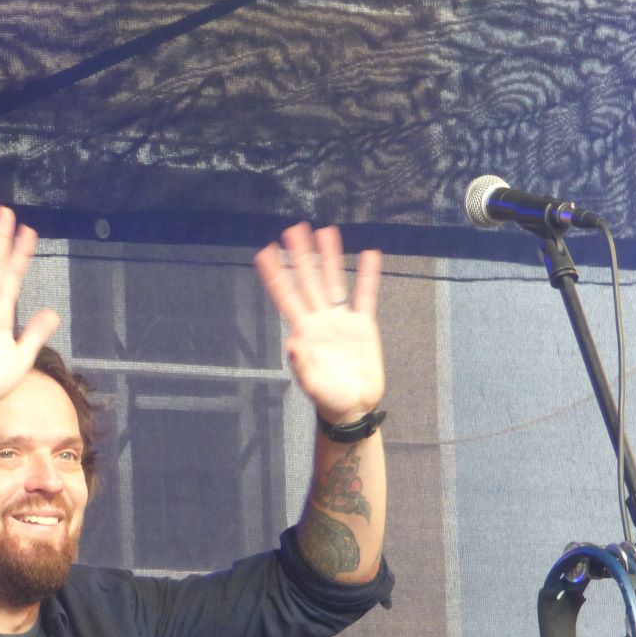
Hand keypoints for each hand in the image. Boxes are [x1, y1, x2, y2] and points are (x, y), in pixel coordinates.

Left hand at [253, 224, 383, 422]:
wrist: (353, 408)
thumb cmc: (329, 400)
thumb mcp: (313, 385)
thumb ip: (302, 365)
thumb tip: (291, 343)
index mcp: (304, 332)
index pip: (286, 296)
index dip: (276, 274)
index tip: (265, 251)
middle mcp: (319, 320)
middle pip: (308, 280)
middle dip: (301, 255)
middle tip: (294, 228)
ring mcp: (341, 321)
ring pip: (333, 281)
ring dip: (329, 257)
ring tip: (326, 231)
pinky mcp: (363, 326)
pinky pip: (365, 296)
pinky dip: (368, 276)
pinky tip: (370, 255)